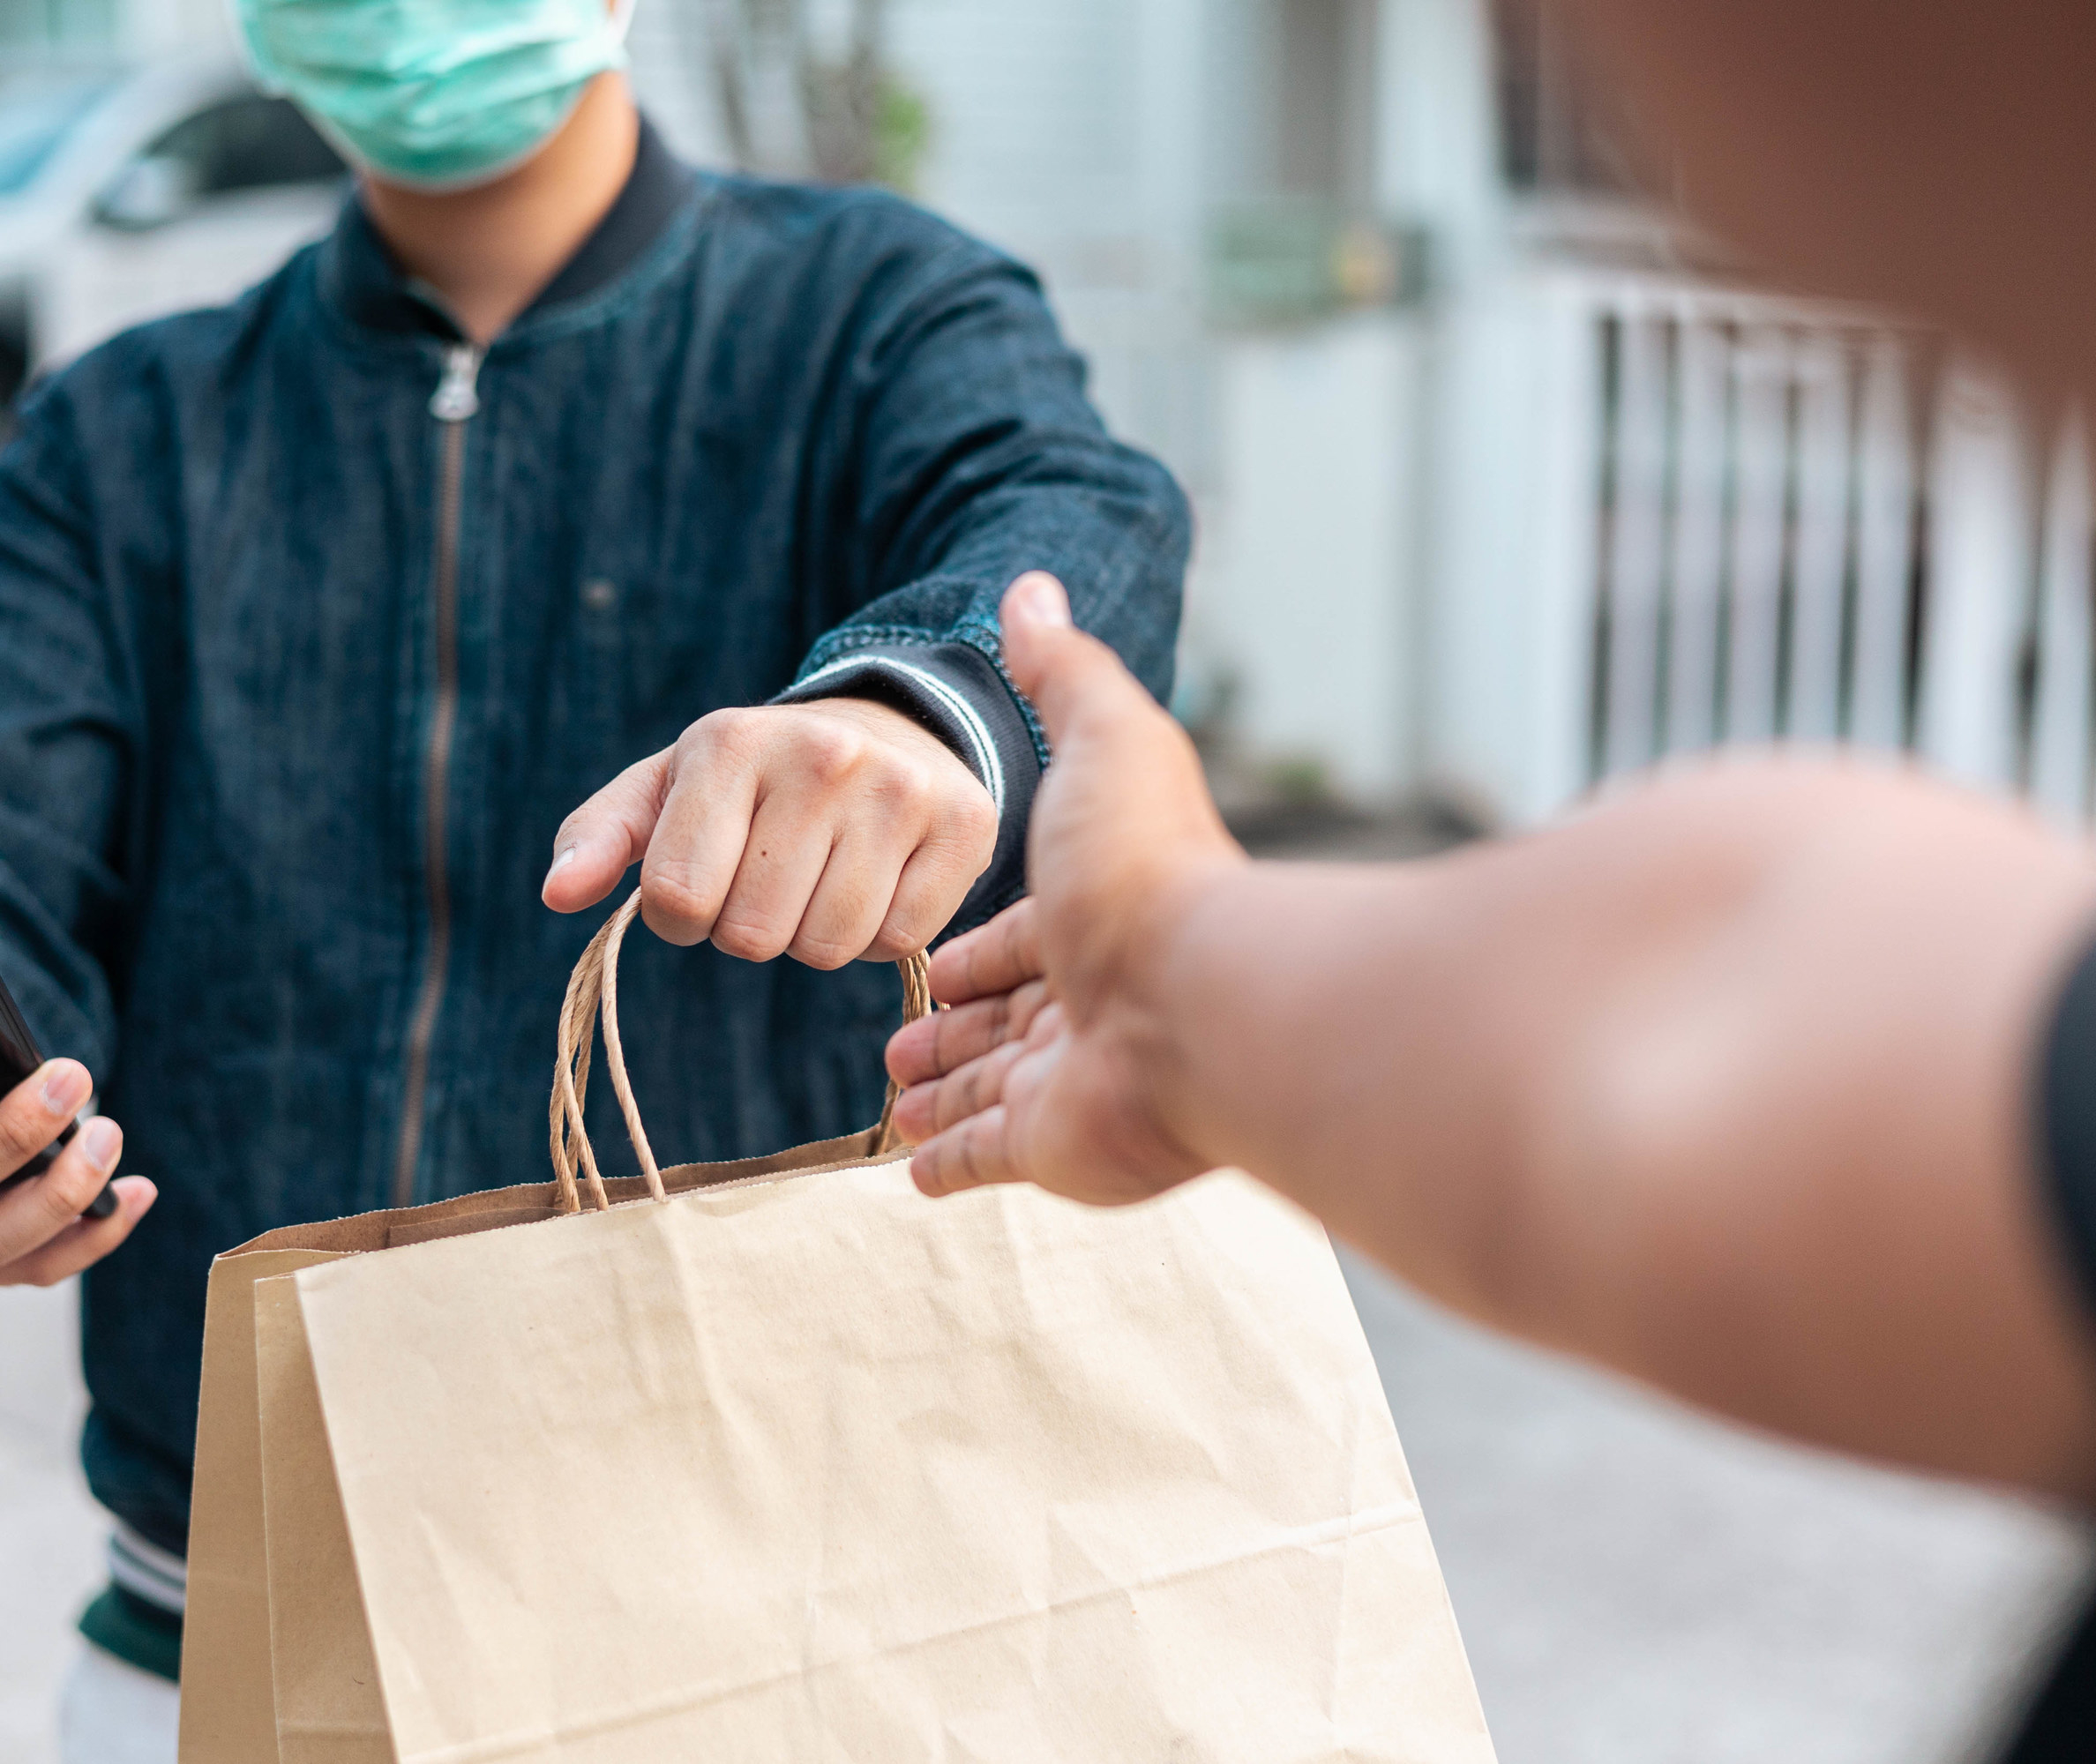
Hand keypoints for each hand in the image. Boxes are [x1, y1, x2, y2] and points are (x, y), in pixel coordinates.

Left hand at [543, 694, 996, 966]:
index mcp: (730, 744)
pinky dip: (878, 935)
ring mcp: (899, 789)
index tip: (702, 884)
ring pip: (826, 948)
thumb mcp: (668, 790)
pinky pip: (898, 941)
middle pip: (750, 935)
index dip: (681, 916)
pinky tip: (876, 881)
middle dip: (748, 928)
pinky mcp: (963, 824)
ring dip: (812, 937)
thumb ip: (600, 835)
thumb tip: (558, 892)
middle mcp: (821, 756)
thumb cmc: (755, 781)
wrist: (886, 732)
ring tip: (821, 878)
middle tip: (770, 879)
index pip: (676, 897)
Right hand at [883, 572, 1244, 1203]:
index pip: (1021, 941)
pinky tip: (913, 1170)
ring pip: (990, 1096)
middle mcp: (1089, 1003)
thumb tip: (1032, 585)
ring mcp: (1074, 1084)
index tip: (933, 964)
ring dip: (943, 1099)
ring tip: (894, 1103)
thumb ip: (1064, 672)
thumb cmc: (1151, 873)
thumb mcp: (1107, 740)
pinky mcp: (1053, 1149)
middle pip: (1005, 1022)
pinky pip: (988, 1163)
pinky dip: (948, 1166)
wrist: (1201, 1001)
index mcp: (1095, 919)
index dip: (975, 952)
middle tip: (899, 1047)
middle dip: (952, 1032)